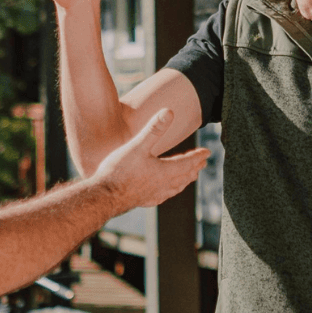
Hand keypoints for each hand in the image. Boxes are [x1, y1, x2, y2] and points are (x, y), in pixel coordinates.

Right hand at [93, 109, 208, 211]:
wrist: (103, 197)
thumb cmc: (119, 171)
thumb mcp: (137, 146)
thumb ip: (154, 129)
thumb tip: (169, 111)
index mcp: (165, 171)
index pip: (187, 162)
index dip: (198, 156)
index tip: (207, 152)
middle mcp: (163, 185)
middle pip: (184, 176)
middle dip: (194, 168)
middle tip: (202, 163)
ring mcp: (153, 195)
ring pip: (175, 188)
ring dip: (184, 181)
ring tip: (188, 178)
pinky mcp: (143, 201)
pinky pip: (162, 197)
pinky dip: (169, 192)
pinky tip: (164, 193)